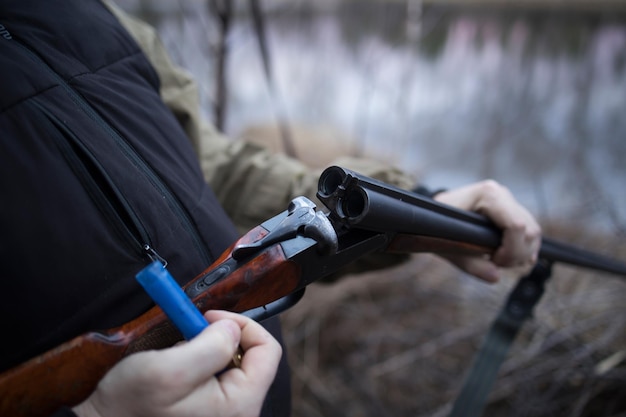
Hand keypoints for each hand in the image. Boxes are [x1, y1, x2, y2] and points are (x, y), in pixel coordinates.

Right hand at [73, 310, 280, 416]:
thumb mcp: (170, 369)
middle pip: (251, 355)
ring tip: (177, 355)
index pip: (268, 351)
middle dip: (220, 337)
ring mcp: (223, 412)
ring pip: (231, 362)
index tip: (209, 318)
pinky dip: (196, 360)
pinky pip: (215, 373)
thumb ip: (212, 345)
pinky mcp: (208, 409)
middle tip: (189, 332)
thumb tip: (234, 328)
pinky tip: (175, 367)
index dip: (242, 325)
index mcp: (240, 405)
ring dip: (205, 347)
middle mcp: (238, 412)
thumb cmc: (129, 406)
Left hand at [434, 180, 541, 282]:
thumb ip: (473, 265)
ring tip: (499, 260)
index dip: (511, 250)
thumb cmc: (436, 227)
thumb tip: (495, 277)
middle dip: (518, 254)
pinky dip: (524, 247)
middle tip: (496, 263)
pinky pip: (530, 230)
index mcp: (487, 195)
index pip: (517, 226)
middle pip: (530, 230)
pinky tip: (509, 256)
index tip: (494, 260)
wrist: (429, 213)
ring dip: (523, 252)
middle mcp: (501, 193)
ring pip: (534, 231)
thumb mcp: (450, 249)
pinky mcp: (510, 208)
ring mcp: (507, 199)